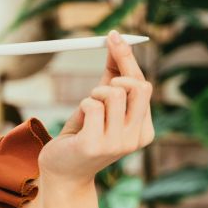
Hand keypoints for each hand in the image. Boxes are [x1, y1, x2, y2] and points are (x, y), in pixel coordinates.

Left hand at [40, 30, 154, 185]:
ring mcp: (117, 144)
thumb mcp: (101, 104)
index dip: (127, 58)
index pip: (143, 85)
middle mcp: (136, 138)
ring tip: (87, 110)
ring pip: (112, 93)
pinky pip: (92, 105)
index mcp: (144, 129)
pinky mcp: (94, 145)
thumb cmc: (82, 135)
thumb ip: (112, 75)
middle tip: (98, 86)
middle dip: (115, 77)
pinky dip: (83, 105)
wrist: (63, 172)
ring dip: (94, 94)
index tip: (113, 36)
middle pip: (138, 86)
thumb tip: (116, 40)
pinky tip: (80, 123)